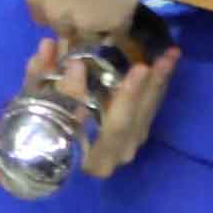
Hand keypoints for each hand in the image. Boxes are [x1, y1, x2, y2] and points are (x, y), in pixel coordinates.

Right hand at [19, 35, 179, 178]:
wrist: (46, 151)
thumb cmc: (41, 130)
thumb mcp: (41, 110)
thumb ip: (49, 83)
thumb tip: (61, 53)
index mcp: (98, 159)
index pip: (117, 126)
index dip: (128, 97)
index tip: (139, 68)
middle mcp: (119, 153)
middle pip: (141, 116)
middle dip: (153, 83)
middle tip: (165, 56)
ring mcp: (131, 141)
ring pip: (150, 110)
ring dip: (160, 80)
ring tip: (172, 54)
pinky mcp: (135, 128)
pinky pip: (151, 105)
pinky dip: (157, 82)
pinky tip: (166, 60)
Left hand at [23, 0, 159, 39]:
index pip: (43, 18)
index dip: (61, 12)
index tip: (75, 3)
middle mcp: (54, 14)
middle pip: (66, 31)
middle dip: (80, 21)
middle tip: (99, 3)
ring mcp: (82, 23)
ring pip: (92, 36)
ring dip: (102, 26)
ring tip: (116, 4)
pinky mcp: (112, 26)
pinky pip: (118, 32)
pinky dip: (124, 21)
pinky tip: (129, 1)